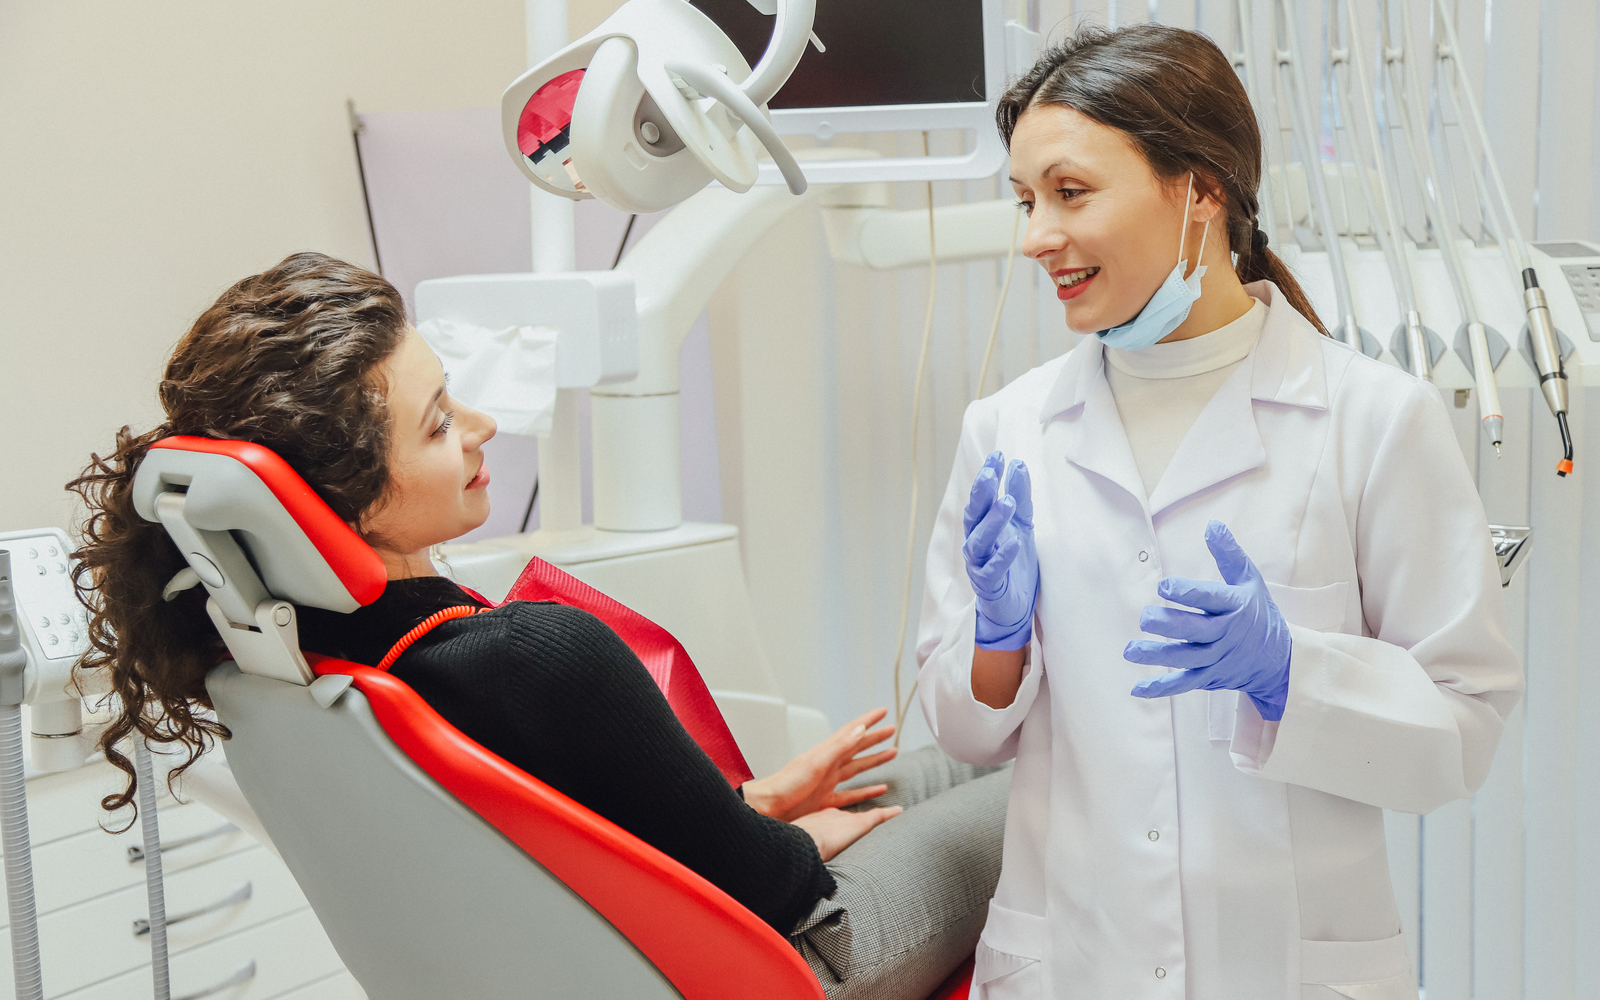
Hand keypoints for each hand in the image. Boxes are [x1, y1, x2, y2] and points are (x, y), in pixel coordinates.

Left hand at [741, 708, 897, 822]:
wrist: (768, 807)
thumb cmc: (786, 785)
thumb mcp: (816, 763)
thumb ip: (839, 747)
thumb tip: (860, 729)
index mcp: (827, 753)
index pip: (852, 731)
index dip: (868, 720)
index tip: (883, 711)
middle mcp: (829, 765)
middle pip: (857, 747)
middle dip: (875, 738)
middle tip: (892, 729)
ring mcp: (828, 782)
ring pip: (857, 768)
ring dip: (874, 760)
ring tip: (892, 753)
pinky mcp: (826, 801)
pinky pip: (852, 795)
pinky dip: (867, 791)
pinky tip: (878, 790)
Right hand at [792, 805, 902, 861]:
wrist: (800, 845)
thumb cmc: (794, 853)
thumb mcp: (797, 855)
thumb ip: (803, 862)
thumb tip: (800, 882)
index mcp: (814, 822)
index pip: (829, 822)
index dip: (836, 825)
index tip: (840, 831)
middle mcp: (831, 816)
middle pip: (848, 818)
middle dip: (855, 820)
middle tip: (862, 823)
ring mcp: (846, 818)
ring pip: (866, 817)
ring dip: (878, 817)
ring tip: (889, 815)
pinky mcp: (859, 823)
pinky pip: (879, 816)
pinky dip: (890, 814)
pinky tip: (900, 812)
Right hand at [962, 451, 1038, 650]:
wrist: (1013, 607)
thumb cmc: (1014, 563)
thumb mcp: (1022, 526)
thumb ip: (1019, 497)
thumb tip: (1018, 466)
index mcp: (981, 526)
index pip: (982, 496)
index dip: (988, 476)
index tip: (998, 454)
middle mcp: (975, 542)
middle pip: (974, 514)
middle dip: (981, 493)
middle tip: (991, 472)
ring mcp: (979, 564)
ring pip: (980, 540)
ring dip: (992, 521)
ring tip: (1007, 503)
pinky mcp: (988, 585)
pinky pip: (993, 569)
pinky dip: (1002, 556)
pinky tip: (1015, 543)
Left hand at [1124, 520, 1292, 720]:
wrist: (1281, 660)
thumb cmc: (1259, 612)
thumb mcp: (1249, 580)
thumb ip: (1228, 554)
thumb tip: (1212, 524)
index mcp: (1234, 607)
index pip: (1209, 598)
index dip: (1187, 593)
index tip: (1163, 586)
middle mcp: (1225, 634)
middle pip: (1196, 631)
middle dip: (1169, 626)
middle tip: (1144, 618)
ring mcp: (1217, 659)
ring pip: (1186, 659)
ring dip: (1157, 656)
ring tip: (1130, 651)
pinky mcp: (1210, 677)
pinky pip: (1184, 684)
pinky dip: (1162, 688)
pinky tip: (1138, 689)